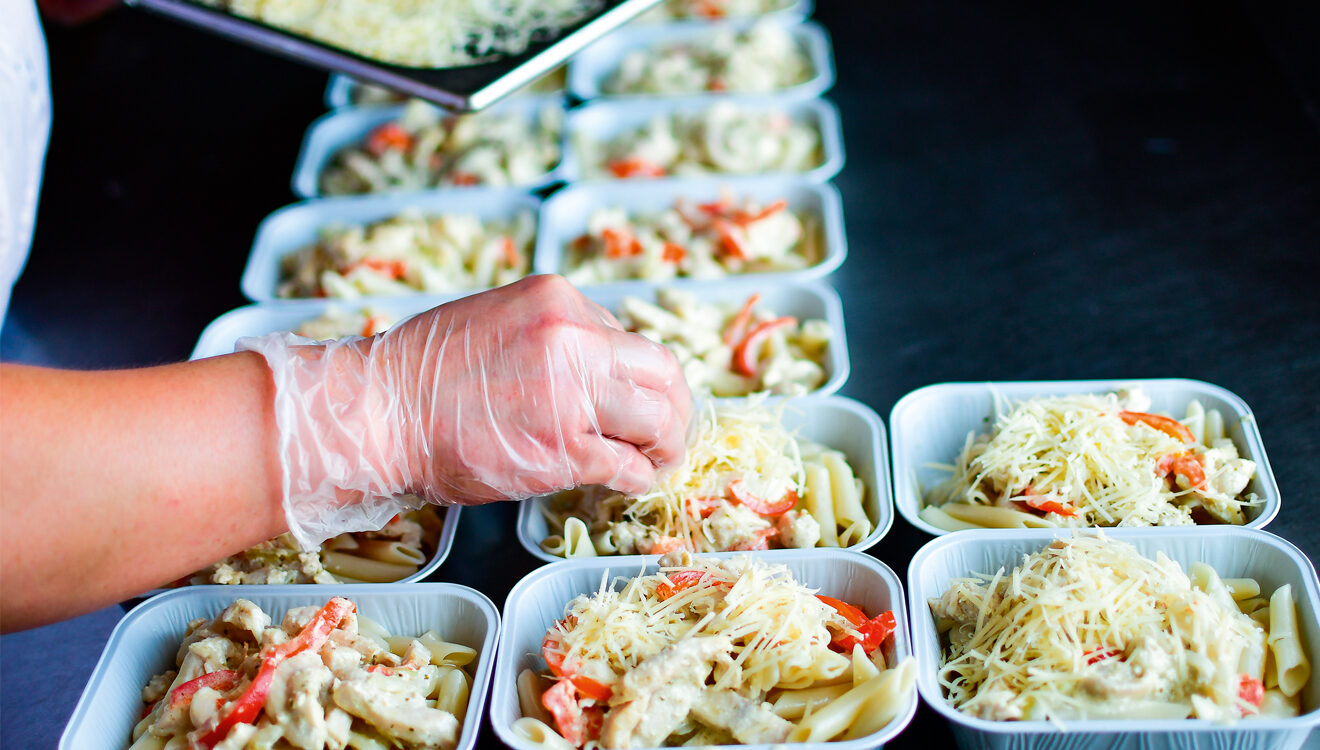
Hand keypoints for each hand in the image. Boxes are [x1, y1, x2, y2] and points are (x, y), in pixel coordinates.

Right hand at [241, 275, 692, 546]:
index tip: (638, 400)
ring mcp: (572, 395)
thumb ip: (552, 334)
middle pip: (663, 372)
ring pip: (660, 419)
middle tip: (668, 434)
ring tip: (656, 461)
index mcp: (559, 301)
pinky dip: (638, 478)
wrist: (378, 414)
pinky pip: (628, 466)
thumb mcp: (498, 318)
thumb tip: (595, 363)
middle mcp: (574, 339)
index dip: (639, 377)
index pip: (630, 338)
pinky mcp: (564, 450)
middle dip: (675, 407)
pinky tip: (627, 482)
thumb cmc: (422, 373)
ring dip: (666, 445)